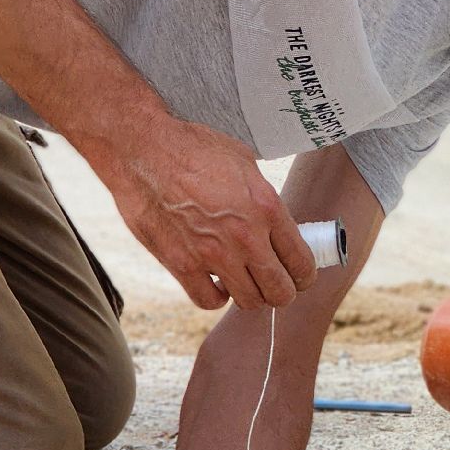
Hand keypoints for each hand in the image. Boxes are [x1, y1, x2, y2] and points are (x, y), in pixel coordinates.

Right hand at [97, 117, 316, 310]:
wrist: (143, 149)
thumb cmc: (193, 148)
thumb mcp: (244, 163)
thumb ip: (263, 198)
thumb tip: (275, 221)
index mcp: (266, 207)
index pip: (301, 261)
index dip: (306, 275)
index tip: (301, 276)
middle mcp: (245, 236)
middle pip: (280, 291)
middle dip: (284, 291)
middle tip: (277, 283)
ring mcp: (213, 254)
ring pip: (249, 301)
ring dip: (252, 296)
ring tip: (247, 282)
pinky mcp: (181, 264)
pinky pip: (208, 300)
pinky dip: (216, 297)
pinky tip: (216, 283)